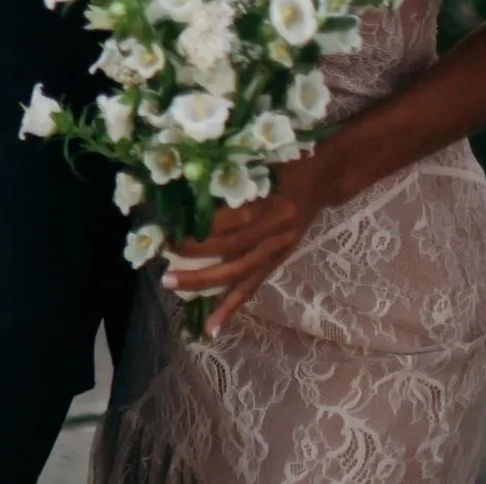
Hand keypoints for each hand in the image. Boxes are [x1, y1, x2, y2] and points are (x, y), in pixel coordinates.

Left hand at [166, 150, 337, 332]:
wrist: (323, 176)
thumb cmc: (287, 161)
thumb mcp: (261, 159)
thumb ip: (232, 171)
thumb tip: (183, 177)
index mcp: (275, 204)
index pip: (234, 222)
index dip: (203, 228)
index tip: (171, 227)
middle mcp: (278, 231)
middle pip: (232, 251)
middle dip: (195, 257)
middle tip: (163, 257)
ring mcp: (278, 249)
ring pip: (238, 274)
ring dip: (204, 283)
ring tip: (172, 285)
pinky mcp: (277, 260)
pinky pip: (251, 287)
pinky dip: (230, 307)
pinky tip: (212, 327)